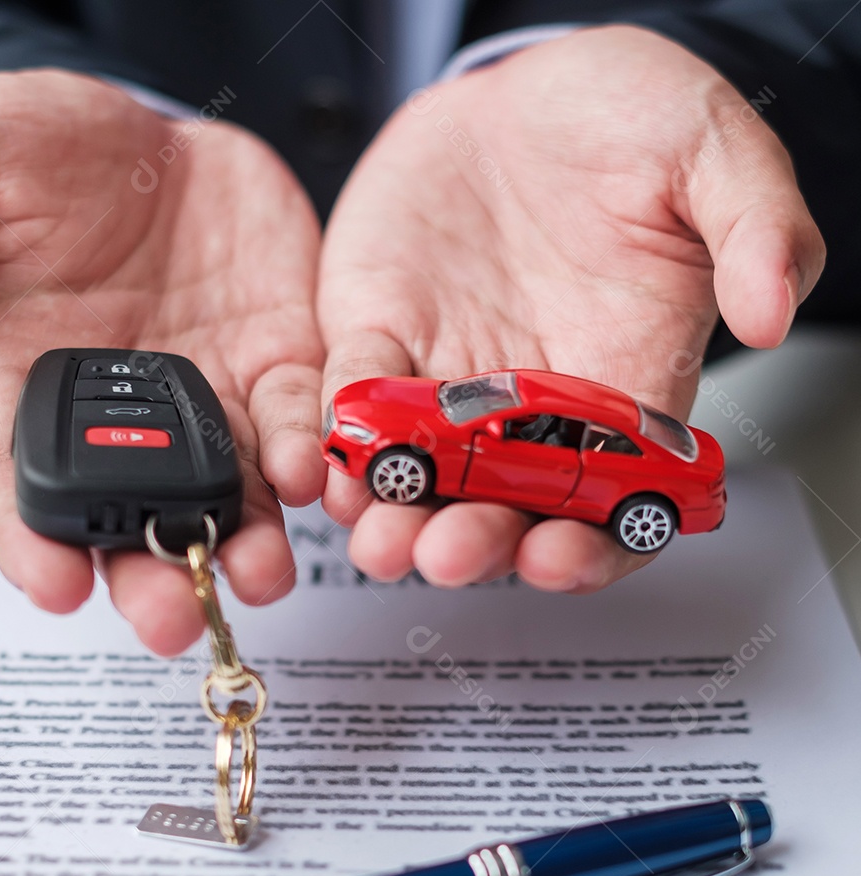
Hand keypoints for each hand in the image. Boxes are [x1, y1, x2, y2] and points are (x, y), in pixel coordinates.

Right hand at [0, 70, 325, 652]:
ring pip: (230, 499)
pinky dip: (304, 456)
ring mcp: (209, 401)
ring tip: (260, 573)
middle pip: (138, 522)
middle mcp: (126, 422)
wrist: (148, 137)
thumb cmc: (44, 158)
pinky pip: (295, 423)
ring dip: (247, 544)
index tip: (55, 586)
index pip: (19, 491)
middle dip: (159, 577)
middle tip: (174, 617)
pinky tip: (309, 474)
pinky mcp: (275, 365)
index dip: (33, 547)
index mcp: (34, 389)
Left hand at [318, 26, 824, 591]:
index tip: (560, 556)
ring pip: (419, 474)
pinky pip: (354, 396)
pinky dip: (341, 435)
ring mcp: (447, 380)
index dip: (590, 546)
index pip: (611, 500)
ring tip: (379, 539)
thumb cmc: (629, 126)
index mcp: (620, 388)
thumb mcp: (715, 158)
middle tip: (448, 553)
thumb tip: (772, 313)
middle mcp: (529, 406)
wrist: (532, 89)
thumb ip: (757, 232)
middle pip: (502, 507)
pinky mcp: (380, 335)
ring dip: (396, 516)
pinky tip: (332, 462)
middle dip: (472, 543)